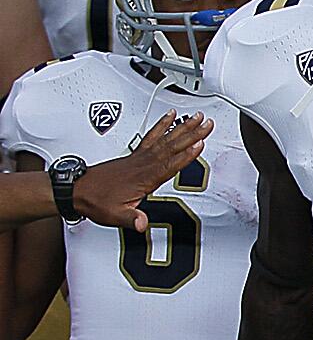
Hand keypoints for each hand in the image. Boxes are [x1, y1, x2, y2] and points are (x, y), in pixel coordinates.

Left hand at [74, 112, 212, 230]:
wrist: (77, 190)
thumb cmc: (97, 201)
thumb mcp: (114, 215)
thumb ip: (130, 218)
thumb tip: (141, 223)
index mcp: (143, 178)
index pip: (168, 165)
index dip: (185, 155)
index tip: (200, 143)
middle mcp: (143, 164)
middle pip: (172, 146)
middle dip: (191, 134)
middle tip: (207, 123)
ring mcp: (139, 156)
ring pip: (165, 139)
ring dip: (182, 127)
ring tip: (197, 116)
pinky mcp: (135, 154)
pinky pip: (152, 136)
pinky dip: (162, 125)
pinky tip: (170, 117)